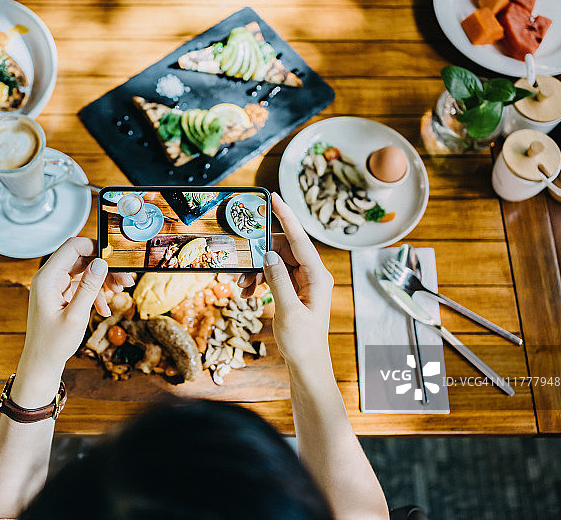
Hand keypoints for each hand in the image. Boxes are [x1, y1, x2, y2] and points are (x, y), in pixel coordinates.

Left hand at [12, 238, 132, 406]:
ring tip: (120, 292)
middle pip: (81, 258)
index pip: (73, 247)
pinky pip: (82, 286)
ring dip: (103, 281)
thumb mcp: (76, 315)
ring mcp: (55, 286)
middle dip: (104, 267)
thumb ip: (89, 287)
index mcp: (47, 278)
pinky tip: (105, 309)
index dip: (96, 247)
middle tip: (126, 280)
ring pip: (84, 272)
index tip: (116, 258)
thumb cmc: (53, 343)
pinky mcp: (61, 295)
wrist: (42, 363)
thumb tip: (101, 262)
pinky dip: (95, 294)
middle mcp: (49, 278)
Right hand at [238, 193, 332, 366]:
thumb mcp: (288, 310)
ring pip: (275, 261)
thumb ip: (277, 280)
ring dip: (256, 269)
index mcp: (317, 276)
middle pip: (284, 248)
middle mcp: (312, 274)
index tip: (274, 197)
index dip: (286, 216)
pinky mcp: (293, 289)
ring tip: (243, 285)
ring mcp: (303, 281)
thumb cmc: (302, 341)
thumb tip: (268, 254)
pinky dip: (259, 279)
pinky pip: (273, 274)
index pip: (300, 239)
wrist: (307, 364)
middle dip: (260, 253)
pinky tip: (248, 291)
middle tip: (242, 262)